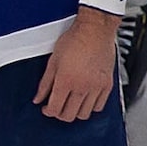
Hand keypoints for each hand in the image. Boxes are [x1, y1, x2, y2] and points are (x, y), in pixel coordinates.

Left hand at [35, 7, 121, 121]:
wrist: (96, 30)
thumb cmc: (75, 40)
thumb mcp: (53, 61)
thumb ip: (45, 83)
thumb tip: (38, 98)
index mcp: (66, 81)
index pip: (55, 109)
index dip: (48, 112)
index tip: (46, 108)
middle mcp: (82, 87)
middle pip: (69, 115)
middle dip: (60, 114)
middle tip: (57, 106)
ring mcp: (97, 87)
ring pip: (85, 114)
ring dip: (75, 112)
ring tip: (70, 103)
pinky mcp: (108, 85)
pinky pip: (99, 106)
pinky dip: (91, 107)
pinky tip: (85, 99)